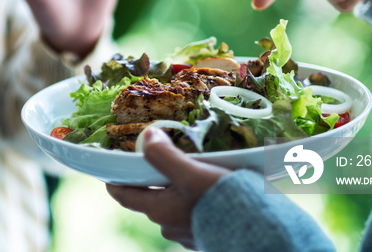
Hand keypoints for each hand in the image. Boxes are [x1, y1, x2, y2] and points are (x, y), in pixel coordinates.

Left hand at [106, 128, 226, 249]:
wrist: (262, 233)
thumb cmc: (224, 202)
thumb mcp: (192, 174)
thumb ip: (165, 156)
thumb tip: (145, 137)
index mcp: (159, 210)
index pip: (125, 194)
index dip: (114, 179)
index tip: (109, 167)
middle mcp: (169, 226)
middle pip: (152, 197)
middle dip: (154, 178)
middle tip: (162, 156)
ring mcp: (189, 233)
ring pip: (175, 204)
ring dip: (180, 187)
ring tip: (194, 168)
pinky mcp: (208, 234)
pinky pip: (196, 213)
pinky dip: (198, 199)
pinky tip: (214, 187)